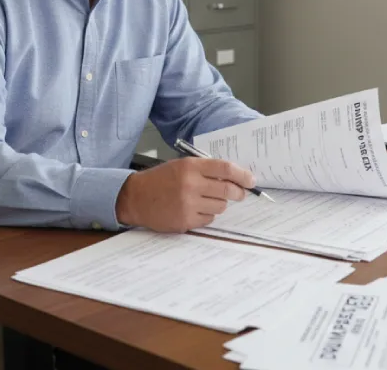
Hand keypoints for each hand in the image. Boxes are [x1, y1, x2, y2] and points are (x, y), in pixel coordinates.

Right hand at [115, 158, 255, 232]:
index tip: (251, 180)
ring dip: (218, 204)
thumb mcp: (181, 166)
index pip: (225, 168)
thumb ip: (205, 170)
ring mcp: (188, 204)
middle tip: (240, 193)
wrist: (136, 198)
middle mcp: (190, 184)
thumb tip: (233, 177)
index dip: (242, 175)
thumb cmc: (160, 180)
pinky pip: (209, 220)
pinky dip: (206, 215)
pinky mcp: (185, 221)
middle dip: (238, 192)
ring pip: (220, 207)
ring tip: (206, 200)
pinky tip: (194, 210)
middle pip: (227, 190)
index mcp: (190, 167)